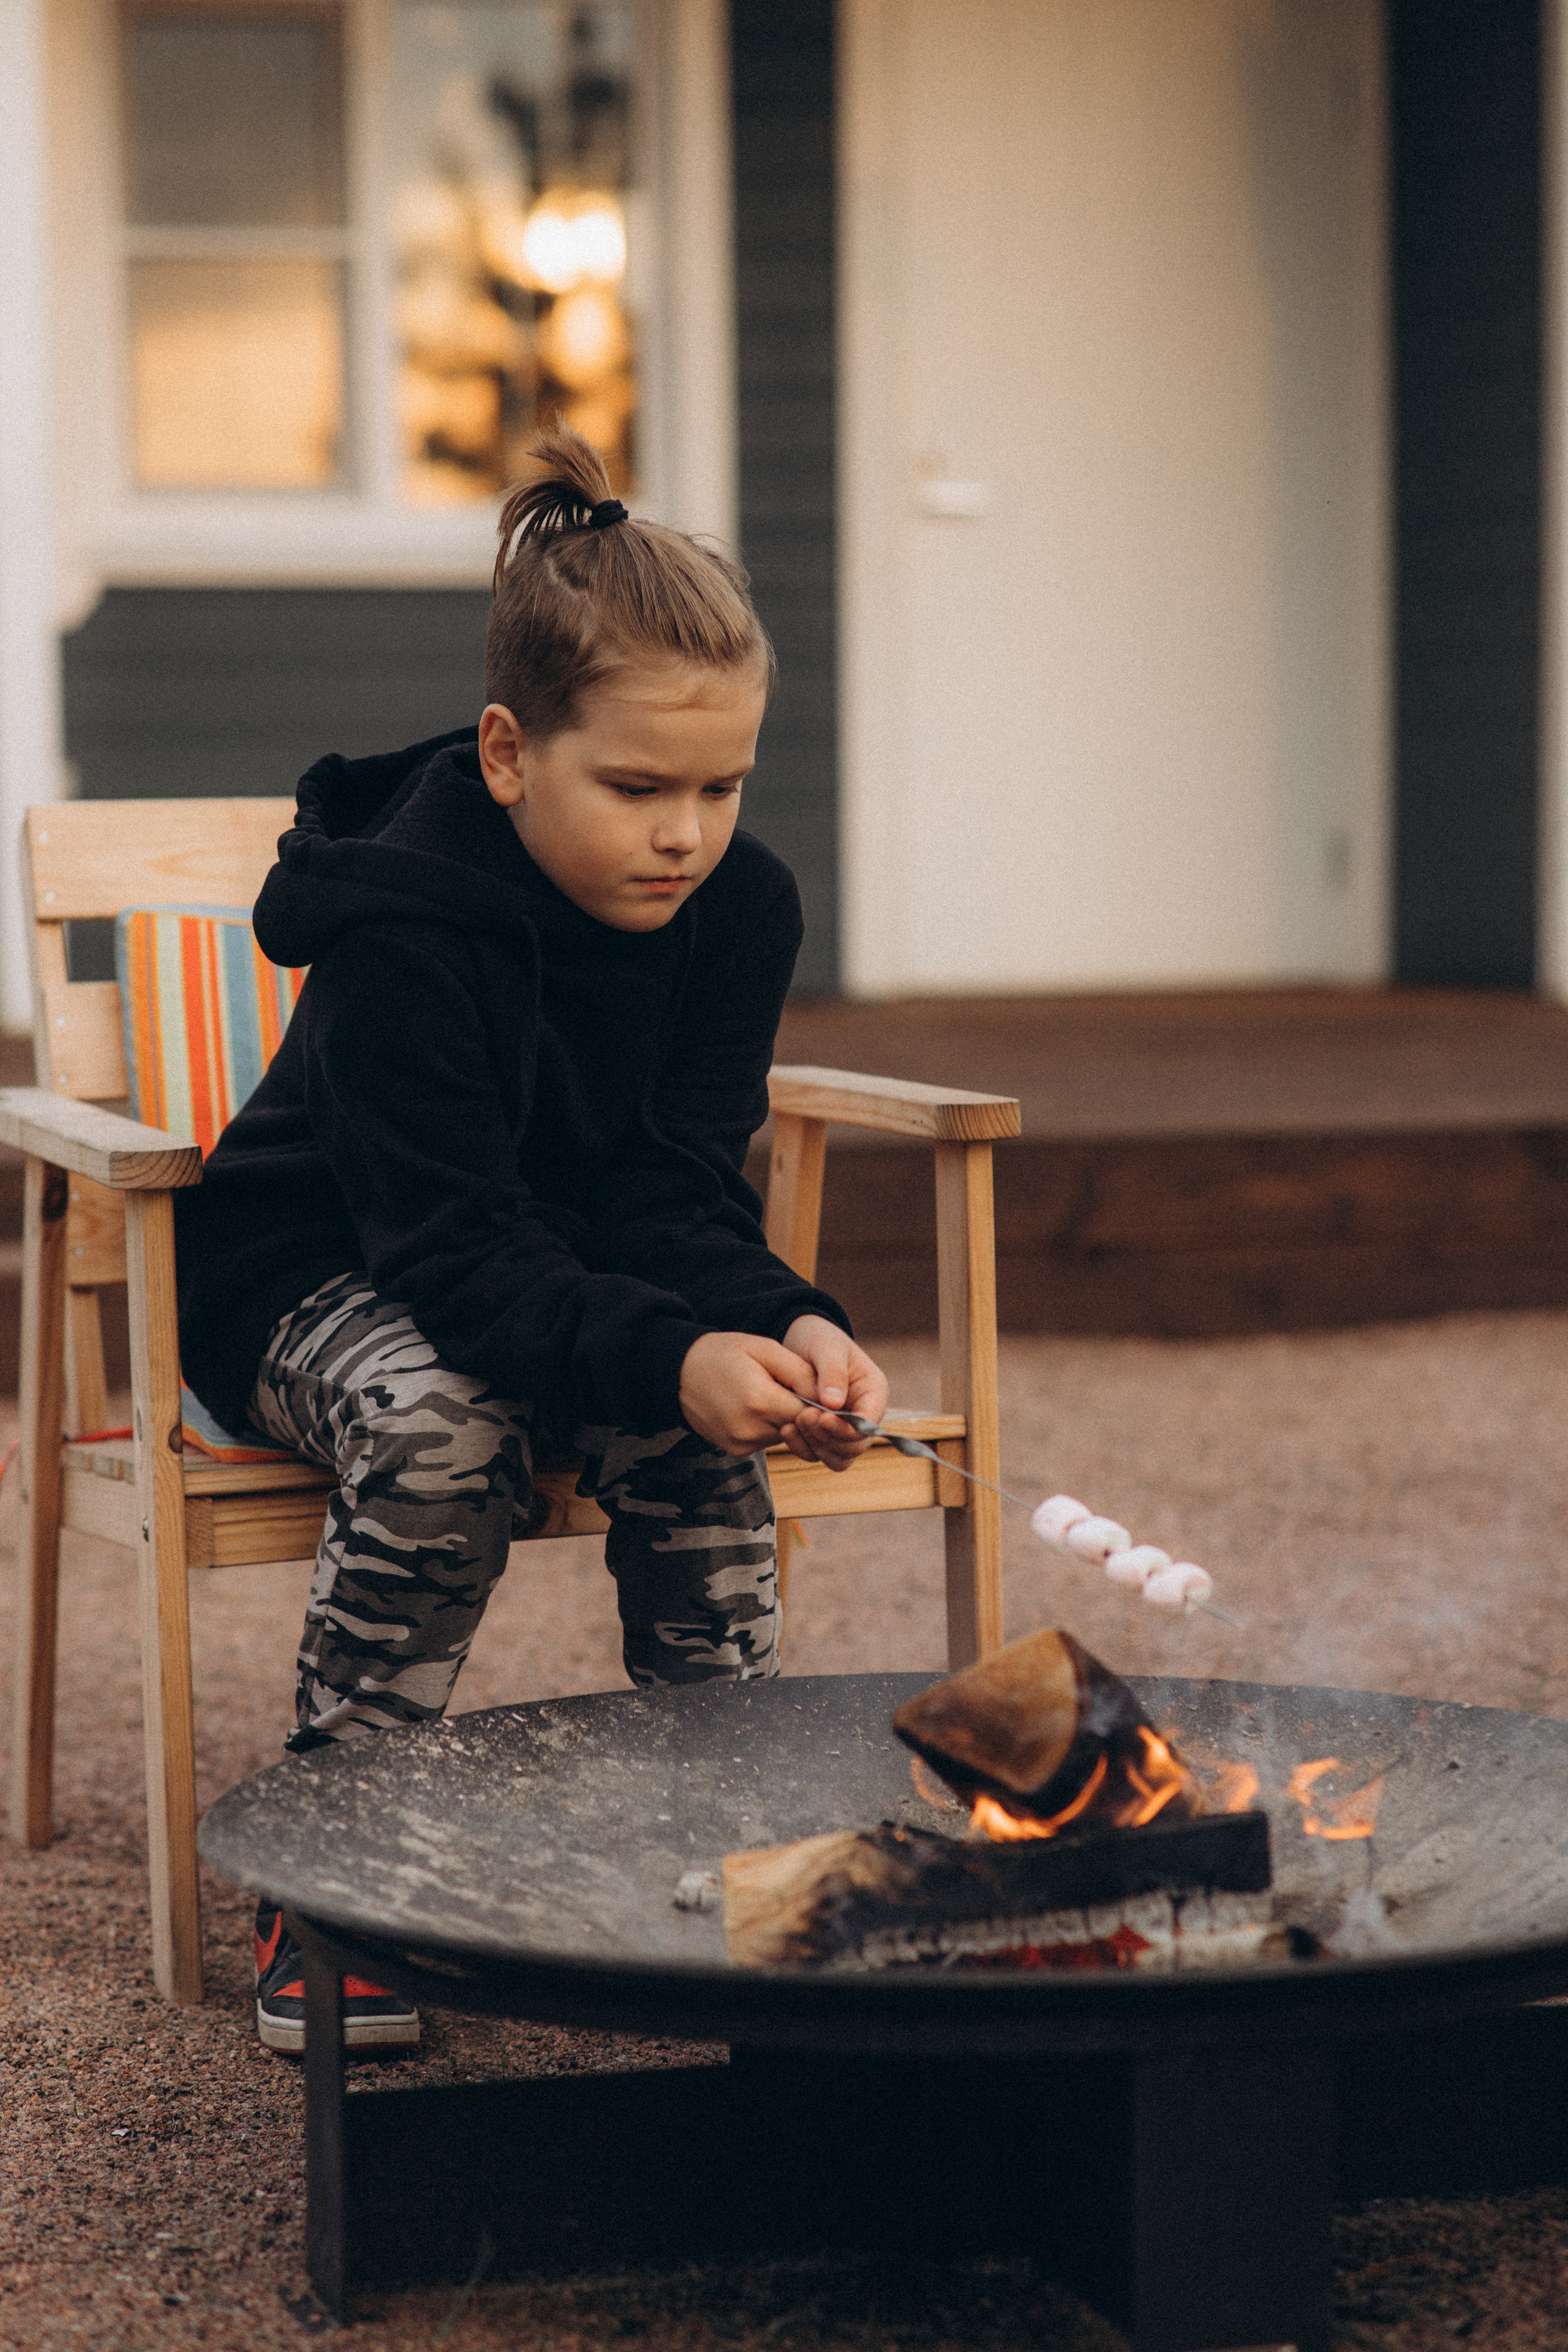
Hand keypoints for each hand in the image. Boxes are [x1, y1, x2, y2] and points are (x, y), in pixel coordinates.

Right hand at [679, 1330, 823, 1454]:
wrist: (678, 1372)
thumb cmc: (724, 1354)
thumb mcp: (764, 1349)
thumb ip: (799, 1372)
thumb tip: (828, 1396)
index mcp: (759, 1401)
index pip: (808, 1413)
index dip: (817, 1402)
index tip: (817, 1389)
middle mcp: (750, 1429)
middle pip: (797, 1426)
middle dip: (799, 1409)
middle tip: (788, 1386)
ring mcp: (741, 1443)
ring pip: (783, 1435)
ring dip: (783, 1418)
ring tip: (767, 1393)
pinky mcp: (735, 1450)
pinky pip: (766, 1441)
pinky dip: (768, 1426)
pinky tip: (754, 1407)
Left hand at [775, 1316, 889, 1470]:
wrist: (800, 1343)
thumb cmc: (819, 1339)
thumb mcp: (827, 1347)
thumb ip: (832, 1372)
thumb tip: (833, 1404)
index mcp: (873, 1393)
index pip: (869, 1423)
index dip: (847, 1428)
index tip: (822, 1418)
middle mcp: (863, 1415)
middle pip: (855, 1446)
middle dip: (829, 1437)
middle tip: (803, 1417)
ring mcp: (844, 1429)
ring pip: (839, 1457)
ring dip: (816, 1447)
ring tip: (793, 1424)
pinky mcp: (824, 1435)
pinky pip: (818, 1454)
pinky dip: (803, 1448)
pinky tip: (786, 1430)